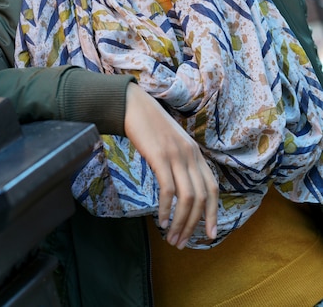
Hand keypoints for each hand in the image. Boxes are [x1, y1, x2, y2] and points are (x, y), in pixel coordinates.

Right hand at [124, 83, 217, 248]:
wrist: (133, 105)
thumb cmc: (150, 126)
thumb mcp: (173, 144)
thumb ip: (181, 162)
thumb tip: (182, 190)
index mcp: (196, 153)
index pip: (212, 187)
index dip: (214, 212)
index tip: (210, 234)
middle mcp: (190, 154)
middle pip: (201, 197)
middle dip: (193, 225)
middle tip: (181, 242)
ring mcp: (176, 155)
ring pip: (187, 197)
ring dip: (180, 222)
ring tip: (171, 237)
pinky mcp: (160, 155)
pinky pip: (168, 189)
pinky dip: (167, 208)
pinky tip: (160, 220)